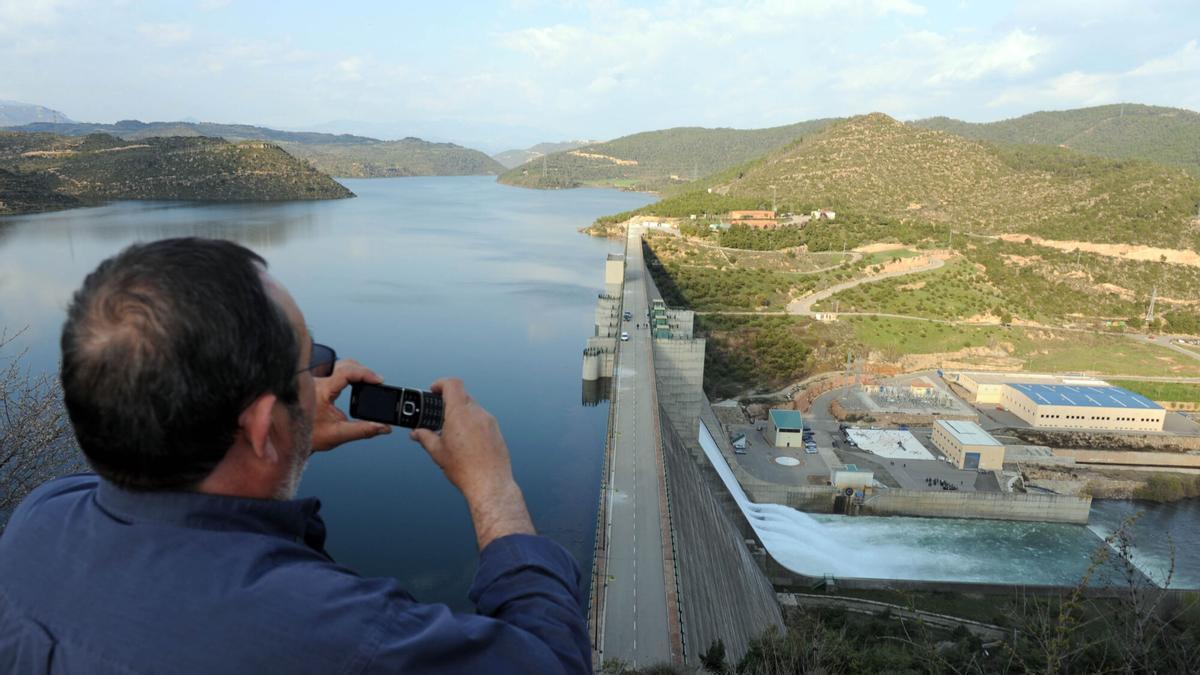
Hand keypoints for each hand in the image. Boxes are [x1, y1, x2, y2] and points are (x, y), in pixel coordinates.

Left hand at [310, 359, 391, 451]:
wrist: (290, 439)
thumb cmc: (309, 436)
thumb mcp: (338, 434)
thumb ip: (363, 430)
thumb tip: (383, 427)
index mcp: (322, 391)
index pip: (346, 372)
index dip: (365, 373)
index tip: (378, 380)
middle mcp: (318, 382)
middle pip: (346, 364)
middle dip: (364, 371)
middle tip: (376, 383)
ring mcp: (317, 381)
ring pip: (340, 365)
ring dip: (357, 372)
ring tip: (369, 382)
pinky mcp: (318, 384)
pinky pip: (336, 371)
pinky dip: (350, 375)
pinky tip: (356, 383)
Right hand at [411, 378, 533, 548]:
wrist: (490, 483)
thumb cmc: (465, 469)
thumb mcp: (438, 452)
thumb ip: (425, 437)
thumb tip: (417, 433)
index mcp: (460, 413)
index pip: (452, 384)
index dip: (441, 383)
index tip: (434, 390)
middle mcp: (477, 413)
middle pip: (462, 396)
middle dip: (449, 402)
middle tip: (439, 415)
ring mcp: (489, 421)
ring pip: (473, 408)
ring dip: (461, 414)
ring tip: (452, 432)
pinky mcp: (496, 431)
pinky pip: (482, 420)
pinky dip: (472, 424)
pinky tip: (466, 441)